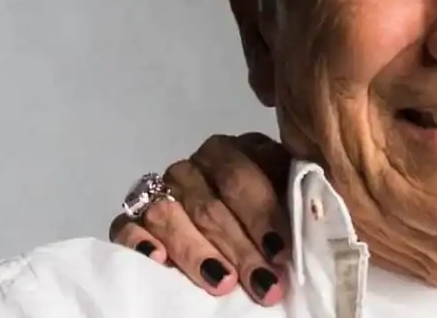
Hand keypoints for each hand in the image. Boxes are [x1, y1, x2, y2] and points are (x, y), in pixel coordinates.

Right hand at [109, 133, 292, 305]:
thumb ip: (297, 201)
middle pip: (209, 203)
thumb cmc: (271, 217)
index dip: (261, 214)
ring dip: (196, 251)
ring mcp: (162, 189)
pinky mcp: (132, 216)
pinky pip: (124, 224)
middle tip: (263, 284)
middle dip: (239, 247)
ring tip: (222, 283)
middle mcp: (196, 166)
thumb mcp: (288, 198)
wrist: (237, 226)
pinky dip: (139, 241)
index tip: (280, 250)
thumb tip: (311, 221)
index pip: (240, 175)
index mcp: (235, 151)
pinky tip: (158, 260)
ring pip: (169, 214)